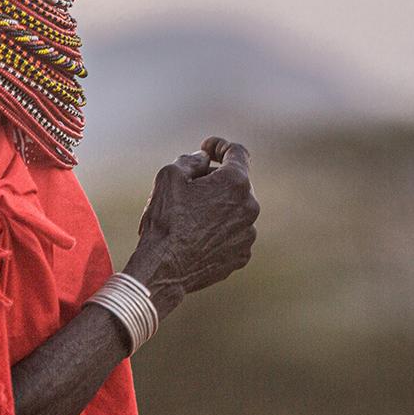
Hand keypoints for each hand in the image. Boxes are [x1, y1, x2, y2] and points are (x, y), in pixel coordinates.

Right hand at [122, 136, 258, 319]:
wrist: (163, 268)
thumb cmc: (165, 220)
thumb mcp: (169, 175)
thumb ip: (192, 159)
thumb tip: (204, 159)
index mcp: (235, 182)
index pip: (237, 152)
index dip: (220, 146)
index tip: (208, 149)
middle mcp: (250, 206)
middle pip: (236, 182)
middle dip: (216, 180)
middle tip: (190, 187)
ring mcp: (248, 233)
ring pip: (235, 210)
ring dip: (218, 207)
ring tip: (190, 216)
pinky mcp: (242, 255)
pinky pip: (234, 234)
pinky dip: (220, 230)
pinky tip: (197, 236)